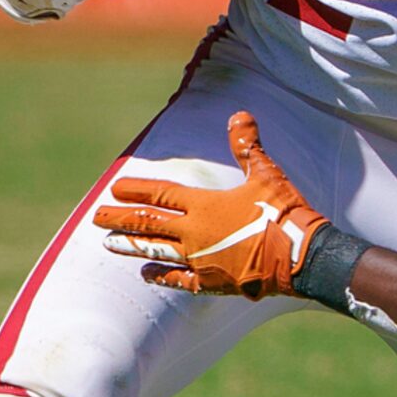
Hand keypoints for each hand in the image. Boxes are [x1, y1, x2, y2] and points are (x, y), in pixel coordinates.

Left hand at [94, 112, 329, 298]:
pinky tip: (145, 274)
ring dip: (130, 246)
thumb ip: (247, 146)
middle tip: (96, 216)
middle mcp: (194, 232)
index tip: (114, 186)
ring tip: (107, 243)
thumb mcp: (266, 174)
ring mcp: (199, 259)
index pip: (161, 194)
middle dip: (120, 218)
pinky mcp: (211, 282)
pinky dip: (160, 276)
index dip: (136, 189)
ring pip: (155, 251)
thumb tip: (239, 115)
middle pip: (148, 223)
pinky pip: (177, 280)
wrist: (299, 255)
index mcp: (204, 205)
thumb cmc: (282, 212)